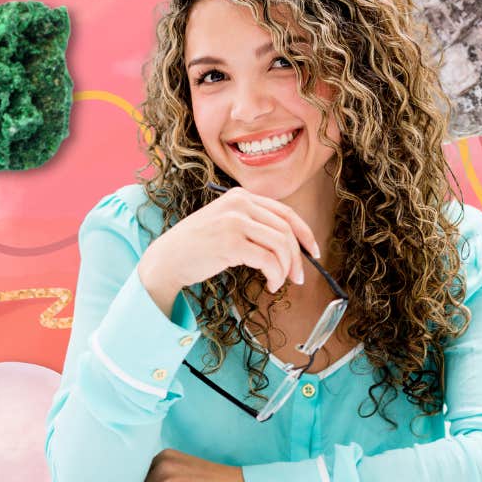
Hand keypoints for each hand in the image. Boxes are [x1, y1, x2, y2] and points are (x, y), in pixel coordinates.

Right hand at [138, 186, 320, 295]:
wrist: (167, 258)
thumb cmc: (198, 246)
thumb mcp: (226, 223)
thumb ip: (253, 224)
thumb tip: (291, 244)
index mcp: (241, 196)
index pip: (285, 212)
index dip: (305, 233)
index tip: (314, 251)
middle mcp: (239, 204)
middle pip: (286, 229)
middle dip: (298, 256)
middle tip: (299, 277)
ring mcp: (235, 221)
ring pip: (281, 245)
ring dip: (286, 269)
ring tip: (279, 282)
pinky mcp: (231, 243)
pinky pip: (268, 260)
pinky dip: (275, 275)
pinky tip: (270, 284)